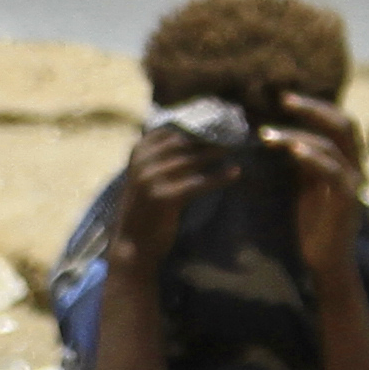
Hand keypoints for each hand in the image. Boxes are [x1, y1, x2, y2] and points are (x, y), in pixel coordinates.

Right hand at [105, 119, 222, 268]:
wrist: (133, 246)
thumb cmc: (142, 213)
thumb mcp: (142, 181)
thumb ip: (156, 161)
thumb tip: (187, 142)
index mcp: (136, 157)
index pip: (166, 131)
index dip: (189, 125)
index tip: (210, 124)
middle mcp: (142, 165)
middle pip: (181, 143)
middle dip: (206, 138)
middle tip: (228, 134)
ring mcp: (152, 180)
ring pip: (192, 160)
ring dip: (216, 153)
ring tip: (234, 148)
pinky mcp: (166, 197)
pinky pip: (199, 183)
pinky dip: (220, 177)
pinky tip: (235, 172)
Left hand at [268, 95, 365, 256]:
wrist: (325, 262)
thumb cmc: (313, 224)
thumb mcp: (304, 184)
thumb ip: (301, 160)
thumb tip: (280, 133)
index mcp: (346, 160)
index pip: (338, 121)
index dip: (315, 106)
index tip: (283, 98)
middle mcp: (355, 167)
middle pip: (343, 123)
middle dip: (312, 108)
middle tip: (281, 100)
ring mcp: (354, 183)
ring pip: (331, 145)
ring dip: (297, 135)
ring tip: (267, 135)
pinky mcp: (347, 200)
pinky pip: (333, 171)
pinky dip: (313, 158)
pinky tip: (292, 152)